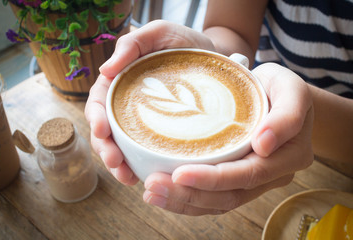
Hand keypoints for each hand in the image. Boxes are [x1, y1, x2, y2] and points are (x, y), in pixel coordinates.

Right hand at [85, 20, 214, 184]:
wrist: (212, 56)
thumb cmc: (182, 41)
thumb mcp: (157, 33)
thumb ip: (131, 44)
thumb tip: (105, 70)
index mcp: (119, 82)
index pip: (98, 103)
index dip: (96, 119)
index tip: (103, 131)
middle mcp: (126, 104)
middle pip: (106, 131)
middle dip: (106, 149)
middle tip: (116, 164)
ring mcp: (142, 120)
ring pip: (122, 146)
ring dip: (119, 164)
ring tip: (128, 178)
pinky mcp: (160, 131)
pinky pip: (144, 150)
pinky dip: (140, 165)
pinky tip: (142, 175)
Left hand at [142, 63, 314, 214]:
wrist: (281, 97)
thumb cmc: (282, 88)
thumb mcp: (291, 88)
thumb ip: (287, 114)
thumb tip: (263, 145)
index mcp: (288, 155)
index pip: (248, 174)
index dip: (214, 179)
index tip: (180, 173)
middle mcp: (273, 174)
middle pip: (229, 196)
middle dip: (189, 195)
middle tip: (154, 186)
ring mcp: (256, 181)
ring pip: (219, 203)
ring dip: (184, 202)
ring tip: (152, 192)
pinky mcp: (241, 180)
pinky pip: (215, 198)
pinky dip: (189, 200)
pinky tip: (165, 194)